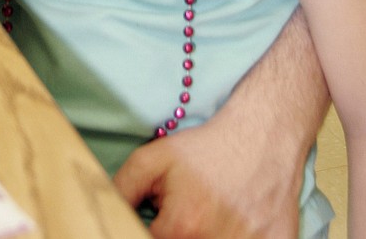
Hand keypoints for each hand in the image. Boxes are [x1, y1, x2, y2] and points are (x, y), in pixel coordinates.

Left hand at [114, 112, 301, 238]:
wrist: (262, 137)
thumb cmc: (205, 150)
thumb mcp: (152, 160)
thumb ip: (122, 191)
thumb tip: (102, 215)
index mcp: (180, 229)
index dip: (153, 233)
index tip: (162, 223)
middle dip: (178, 235)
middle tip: (190, 217)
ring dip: (209, 237)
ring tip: (211, 218)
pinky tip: (237, 226)